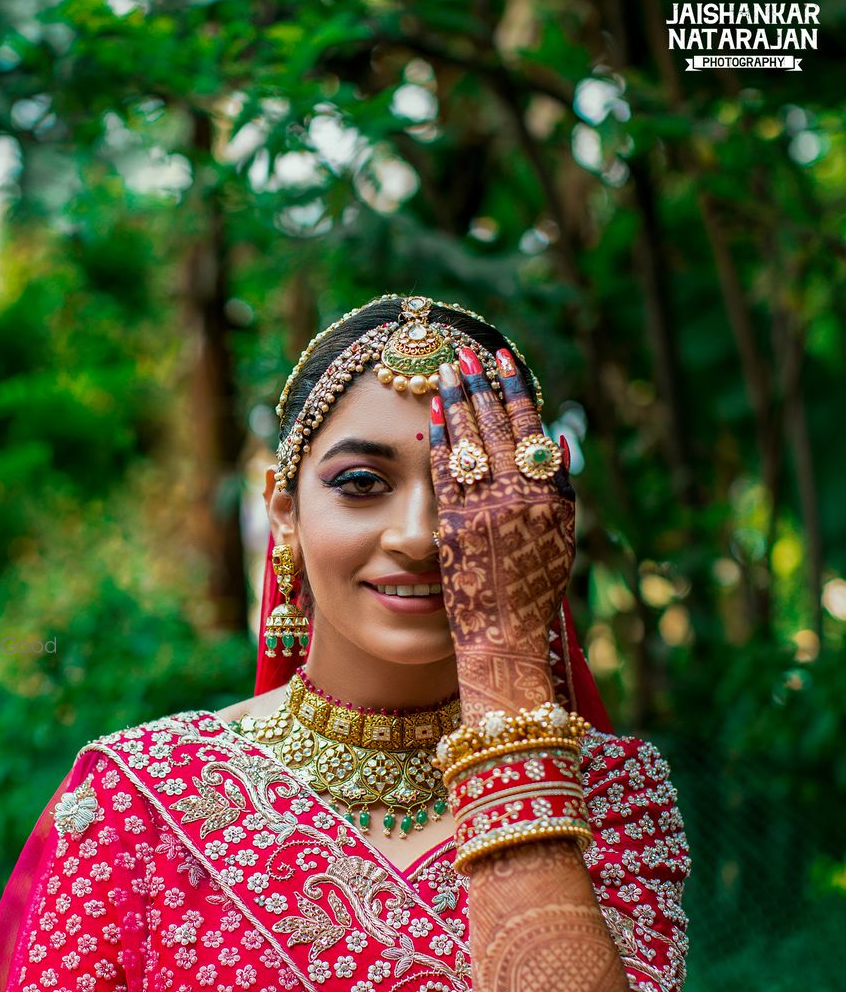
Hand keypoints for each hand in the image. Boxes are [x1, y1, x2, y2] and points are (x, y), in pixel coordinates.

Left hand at [430, 348, 574, 714]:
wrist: (504, 639)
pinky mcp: (455, 525)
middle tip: (467, 352)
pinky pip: (447, 471)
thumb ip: (560, 492)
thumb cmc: (531, 593)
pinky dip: (440, 438)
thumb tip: (559, 443)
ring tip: (446, 369)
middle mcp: (522, 499)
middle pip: (499, 426)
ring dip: (458, 401)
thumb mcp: (559, 540)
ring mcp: (487, 510)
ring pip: (472, 442)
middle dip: (481, 386)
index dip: (516, 392)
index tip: (504, 362)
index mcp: (550, 498)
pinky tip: (430, 414)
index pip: (532, 430)